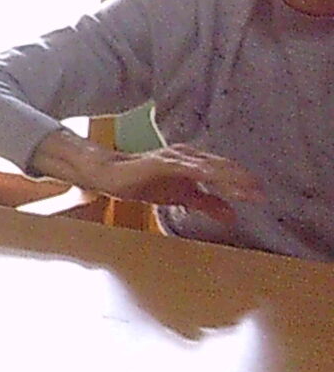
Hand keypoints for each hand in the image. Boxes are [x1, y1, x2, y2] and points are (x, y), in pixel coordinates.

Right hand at [88, 143, 266, 221]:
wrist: (110, 175)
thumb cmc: (144, 182)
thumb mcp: (181, 196)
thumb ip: (206, 203)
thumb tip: (232, 216)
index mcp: (195, 163)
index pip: (225, 172)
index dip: (243, 183)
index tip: (261, 197)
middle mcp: (188, 155)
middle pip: (222, 167)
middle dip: (242, 181)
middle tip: (261, 195)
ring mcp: (175, 157)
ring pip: (208, 166)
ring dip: (229, 177)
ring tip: (246, 189)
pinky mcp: (161, 162)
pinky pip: (186, 167)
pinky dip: (202, 172)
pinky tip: (214, 177)